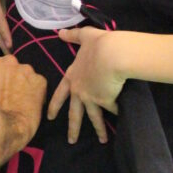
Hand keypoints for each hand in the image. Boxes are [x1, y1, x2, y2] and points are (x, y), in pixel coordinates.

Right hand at [0, 44, 46, 141]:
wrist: (9, 128)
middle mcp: (8, 61)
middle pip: (8, 61)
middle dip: (7, 72)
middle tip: (5, 88)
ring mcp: (26, 70)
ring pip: (23, 71)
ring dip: (21, 80)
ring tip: (18, 97)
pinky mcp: (40, 80)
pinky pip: (36, 81)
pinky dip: (33, 89)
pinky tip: (28, 101)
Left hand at [47, 27, 125, 143]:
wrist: (111, 55)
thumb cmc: (99, 44)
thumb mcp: (84, 36)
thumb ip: (73, 35)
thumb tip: (61, 32)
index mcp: (72, 77)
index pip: (60, 94)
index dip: (55, 105)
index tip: (50, 117)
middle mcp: (79, 90)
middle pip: (74, 113)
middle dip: (73, 128)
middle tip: (71, 140)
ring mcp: (91, 98)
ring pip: (94, 118)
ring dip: (99, 130)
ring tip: (102, 141)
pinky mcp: (105, 101)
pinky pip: (113, 109)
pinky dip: (118, 114)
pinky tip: (122, 120)